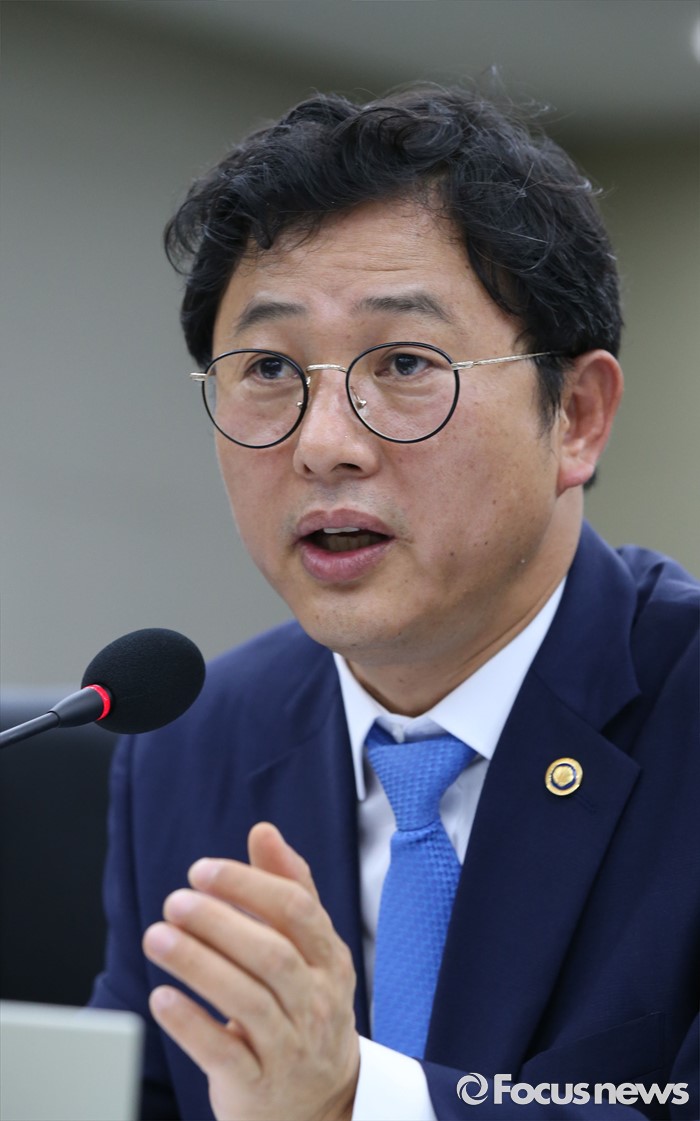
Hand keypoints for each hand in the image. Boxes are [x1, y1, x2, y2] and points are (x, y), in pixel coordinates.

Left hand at [142, 823, 359, 1120]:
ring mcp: (289, 1045)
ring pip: (247, 1000)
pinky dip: (191, 1024)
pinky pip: (224, 1053)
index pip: (296, 911)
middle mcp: (316, 1001)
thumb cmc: (305, 1005)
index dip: (248, 885)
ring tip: (156, 938)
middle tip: (174, 901)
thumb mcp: (309, 949)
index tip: (201, 870)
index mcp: (330, 959)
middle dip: (219, 922)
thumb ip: (288, 887)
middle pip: (271, 955)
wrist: (321, 1099)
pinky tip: (161, 998)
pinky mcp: (257, 1083)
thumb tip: (264, 831)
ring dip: (197, 964)